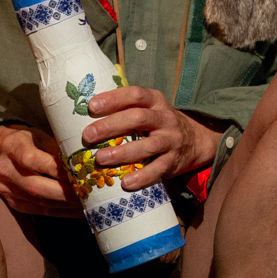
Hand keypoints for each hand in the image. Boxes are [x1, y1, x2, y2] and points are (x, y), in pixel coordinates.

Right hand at [0, 123, 80, 217]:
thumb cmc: (26, 140)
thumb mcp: (40, 135)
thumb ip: (58, 148)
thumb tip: (82, 162)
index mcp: (12, 146)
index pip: (34, 160)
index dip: (57, 170)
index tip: (80, 174)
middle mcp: (4, 169)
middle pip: (35, 186)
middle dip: (65, 193)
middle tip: (89, 193)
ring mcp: (5, 188)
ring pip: (38, 201)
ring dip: (65, 205)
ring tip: (87, 203)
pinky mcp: (11, 202)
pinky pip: (37, 210)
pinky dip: (59, 211)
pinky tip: (75, 211)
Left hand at [82, 86, 220, 190]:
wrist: (195, 140)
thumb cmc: (157, 124)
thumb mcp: (148, 109)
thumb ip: (125, 108)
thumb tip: (81, 111)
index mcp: (155, 101)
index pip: (135, 94)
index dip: (113, 99)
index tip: (92, 106)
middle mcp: (165, 118)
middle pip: (138, 118)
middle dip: (111, 126)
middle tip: (87, 135)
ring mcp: (172, 139)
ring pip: (148, 145)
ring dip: (123, 152)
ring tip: (101, 159)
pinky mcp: (174, 160)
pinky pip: (158, 169)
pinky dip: (142, 176)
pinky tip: (126, 183)